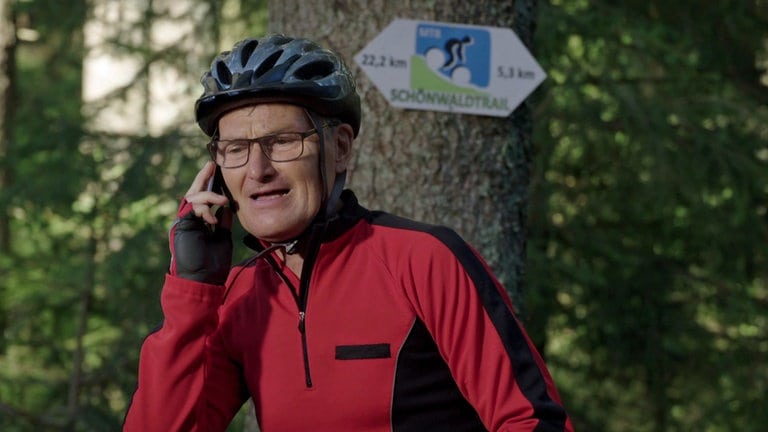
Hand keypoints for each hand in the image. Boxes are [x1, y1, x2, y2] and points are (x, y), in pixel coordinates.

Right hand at [169, 161, 233, 283]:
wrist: (202, 280)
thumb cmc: (212, 264)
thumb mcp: (223, 237)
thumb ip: (223, 221)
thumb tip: (227, 206)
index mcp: (198, 222)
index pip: (203, 199)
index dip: (209, 186)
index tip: (217, 173)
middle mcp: (189, 220)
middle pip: (193, 193)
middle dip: (202, 179)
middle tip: (211, 166)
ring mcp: (183, 222)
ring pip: (191, 198)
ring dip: (208, 196)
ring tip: (222, 201)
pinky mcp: (181, 226)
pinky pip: (189, 208)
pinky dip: (202, 208)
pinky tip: (212, 216)